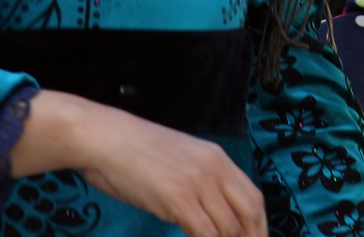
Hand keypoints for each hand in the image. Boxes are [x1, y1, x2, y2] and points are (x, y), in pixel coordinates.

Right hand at [16, 91, 265, 236]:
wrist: (105, 138)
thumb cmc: (132, 153)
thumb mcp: (178, 161)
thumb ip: (199, 183)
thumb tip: (210, 215)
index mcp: (216, 158)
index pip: (253, 197)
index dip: (258, 226)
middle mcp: (214, 167)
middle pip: (250, 212)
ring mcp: (197, 182)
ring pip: (229, 228)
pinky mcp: (178, 198)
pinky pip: (205, 233)